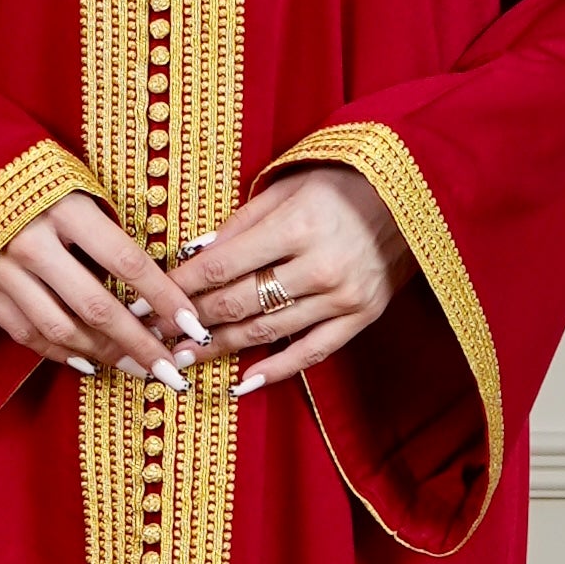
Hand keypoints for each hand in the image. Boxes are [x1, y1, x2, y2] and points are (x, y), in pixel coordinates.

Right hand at [0, 192, 194, 388]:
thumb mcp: (69, 179)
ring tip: (137, 368)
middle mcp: (31, 242)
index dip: (164, 299)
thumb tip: (147, 278)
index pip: (127, 262)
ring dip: (104, 356)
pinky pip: (25, 332)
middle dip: (140, 344)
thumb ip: (101, 224)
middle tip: (172, 370)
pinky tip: (88, 363)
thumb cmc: (23, 167)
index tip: (193, 324)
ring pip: (61, 329)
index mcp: (62, 206)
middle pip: (97, 307)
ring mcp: (0, 269)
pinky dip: (59, 353)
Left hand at [170, 167, 408, 395]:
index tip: (148, 301)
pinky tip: (244, 381)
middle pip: (239, 302)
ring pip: (268, 331)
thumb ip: (240, 224)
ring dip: (221, 347)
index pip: (222, 266)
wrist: (416, 192)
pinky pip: (313, 351)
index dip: (179, 288)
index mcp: (298, 225)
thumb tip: (193, 256)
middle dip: (191, 321)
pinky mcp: (363, 316)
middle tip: (155, 336)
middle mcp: (320, 265)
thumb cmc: (343, 181)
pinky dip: (277, 369)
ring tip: (185, 358)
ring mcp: (344, 296)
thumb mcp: (288, 186)